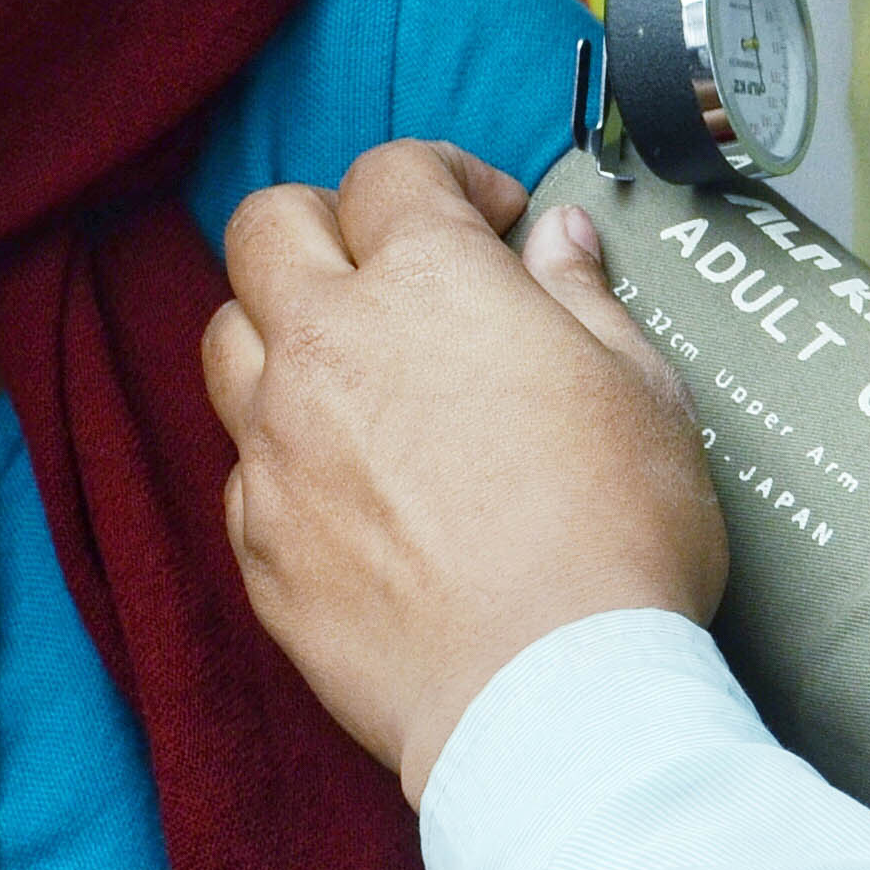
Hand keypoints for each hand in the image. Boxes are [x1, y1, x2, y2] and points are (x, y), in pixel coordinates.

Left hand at [203, 142, 728, 799]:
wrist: (546, 698)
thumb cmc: (613, 538)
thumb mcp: (641, 389)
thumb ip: (582, 296)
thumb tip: (556, 241)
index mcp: (426, 284)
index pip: (393, 172)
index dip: (446, 178)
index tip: (491, 220)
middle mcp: (327, 348)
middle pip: (268, 227)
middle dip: (329, 224)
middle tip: (393, 267)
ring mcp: (276, 447)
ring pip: (228, 338)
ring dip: (282, 329)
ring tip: (356, 370)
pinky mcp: (257, 542)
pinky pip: (243, 464)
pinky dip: (286, 452)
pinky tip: (353, 485)